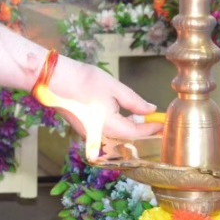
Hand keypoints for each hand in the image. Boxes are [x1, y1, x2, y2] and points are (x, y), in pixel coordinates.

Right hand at [36, 53, 160, 149]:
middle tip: (157, 124)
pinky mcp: (84, 130)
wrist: (54, 80)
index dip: (153, 130)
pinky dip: (119, 127)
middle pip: (128, 139)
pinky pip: (107, 133)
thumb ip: (135, 102)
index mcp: (110, 127)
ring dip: (131, 129)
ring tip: (143, 118)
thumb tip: (150, 110)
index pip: (138, 133)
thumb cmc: (84, 81)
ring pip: (117, 137)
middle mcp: (100, 136)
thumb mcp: (115, 88)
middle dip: (143, 132)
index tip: (164, 125)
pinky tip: (124, 115)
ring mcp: (90, 135)